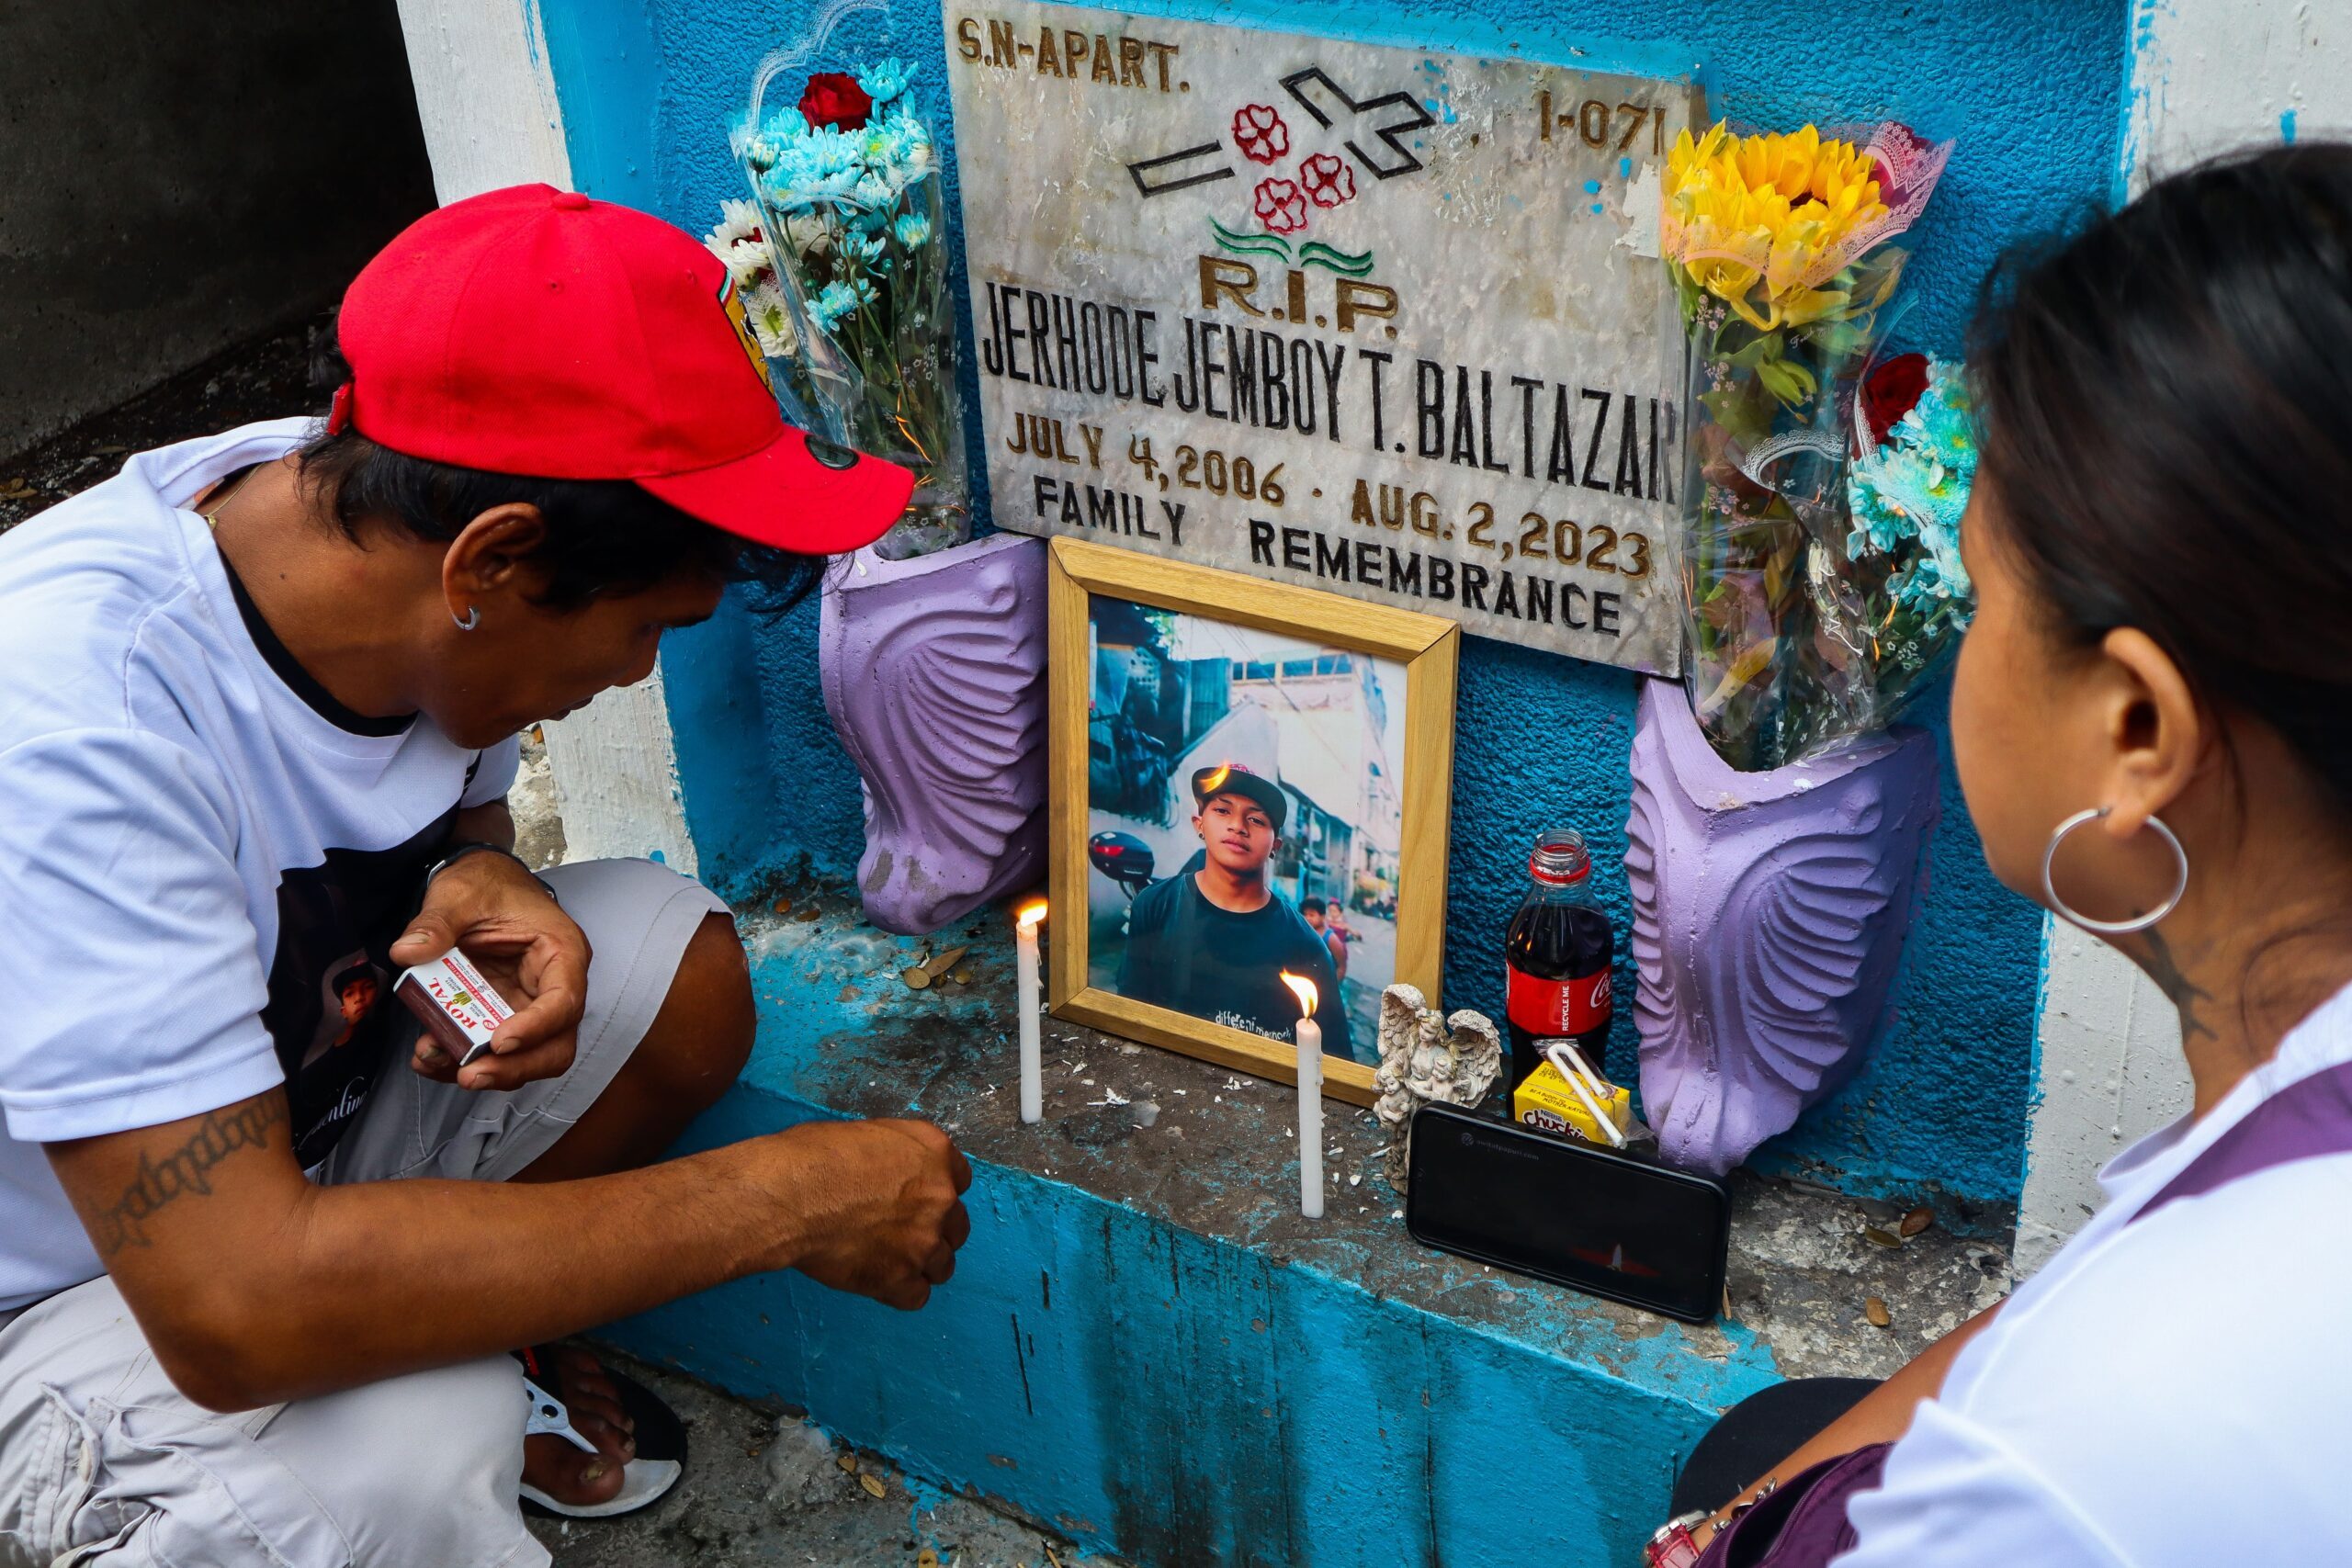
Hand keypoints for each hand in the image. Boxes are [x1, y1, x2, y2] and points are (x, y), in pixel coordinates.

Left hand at [390, 850, 588, 1091]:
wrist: (480, 883)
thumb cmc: (485, 884)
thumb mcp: (459, 894)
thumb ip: (436, 923)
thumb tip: (407, 952)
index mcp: (560, 952)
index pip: (565, 1001)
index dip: (538, 1028)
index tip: (498, 1042)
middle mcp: (553, 986)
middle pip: (555, 1045)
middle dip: (514, 1068)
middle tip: (470, 1075)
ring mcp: (529, 1006)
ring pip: (526, 1059)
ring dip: (484, 1071)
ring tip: (433, 1061)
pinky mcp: (503, 1016)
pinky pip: (492, 1053)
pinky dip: (461, 1060)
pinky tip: (428, 1055)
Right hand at [767, 1119, 972, 1308]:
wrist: (789, 1197)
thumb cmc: (812, 1159)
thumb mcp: (867, 1134)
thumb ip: (895, 1156)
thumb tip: (888, 1172)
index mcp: (934, 1154)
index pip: (960, 1179)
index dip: (937, 1191)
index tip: (920, 1199)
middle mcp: (939, 1197)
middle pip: (957, 1225)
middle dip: (934, 1230)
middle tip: (903, 1232)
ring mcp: (923, 1242)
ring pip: (943, 1265)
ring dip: (921, 1264)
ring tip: (890, 1260)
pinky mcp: (899, 1279)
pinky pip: (917, 1296)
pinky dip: (900, 1292)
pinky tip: (879, 1280)